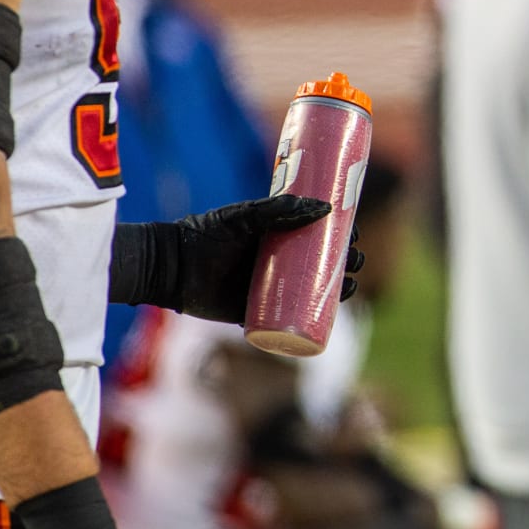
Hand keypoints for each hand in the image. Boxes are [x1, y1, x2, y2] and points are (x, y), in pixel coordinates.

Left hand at [112, 195, 355, 323]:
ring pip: (311, 292)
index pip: (317, 235)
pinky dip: (311, 321)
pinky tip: (330, 317)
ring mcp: (267, 289)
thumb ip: (277, 210)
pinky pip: (288, 320)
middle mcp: (276, 263)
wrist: (171, 268)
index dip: (340, 235)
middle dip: (347, 264)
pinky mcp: (254, 312)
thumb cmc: (205, 236)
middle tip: (357, 262)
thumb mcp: (242, 217)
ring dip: (338, 291)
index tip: (355, 235)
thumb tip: (324, 208)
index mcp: (276, 237)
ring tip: (351, 287)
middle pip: (321, 264)